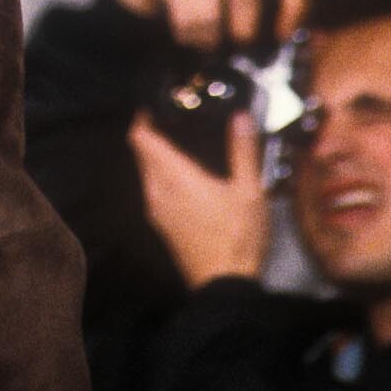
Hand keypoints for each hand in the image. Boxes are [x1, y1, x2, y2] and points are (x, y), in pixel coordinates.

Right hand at [111, 0, 307, 48]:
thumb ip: (279, 16)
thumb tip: (317, 40)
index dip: (294, 11)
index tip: (284, 36)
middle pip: (247, 7)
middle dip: (240, 36)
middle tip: (234, 46)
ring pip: (209, 20)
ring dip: (207, 40)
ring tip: (206, 41)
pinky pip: (183, 19)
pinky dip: (186, 36)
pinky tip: (187, 34)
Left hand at [129, 108, 270, 286]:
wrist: (225, 286)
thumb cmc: (237, 234)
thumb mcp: (249, 191)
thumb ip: (242, 151)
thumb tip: (240, 115)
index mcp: (174, 176)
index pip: (141, 139)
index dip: (142, 119)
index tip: (156, 105)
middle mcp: (157, 190)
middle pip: (142, 154)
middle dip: (151, 135)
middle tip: (173, 119)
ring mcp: (157, 211)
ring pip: (146, 174)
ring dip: (156, 157)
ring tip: (181, 143)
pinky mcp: (162, 227)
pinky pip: (153, 191)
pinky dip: (161, 177)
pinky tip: (185, 177)